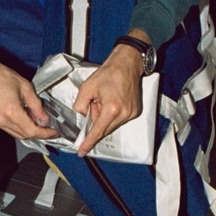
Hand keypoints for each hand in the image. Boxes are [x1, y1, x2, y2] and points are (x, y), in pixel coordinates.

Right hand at [0, 42, 55, 140]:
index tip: (54, 132)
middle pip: (25, 136)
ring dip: (30, 132)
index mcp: (12, 112)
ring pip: (18, 134)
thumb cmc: (1, 76)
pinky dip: (21, 128)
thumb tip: (44, 118)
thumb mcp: (25, 87)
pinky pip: (10, 130)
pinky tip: (27, 120)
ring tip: (40, 124)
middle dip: (39, 134)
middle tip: (50, 128)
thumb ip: (36, 105)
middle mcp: (3, 121)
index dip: (45, 134)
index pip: (32, 131)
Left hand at [73, 40, 145, 154]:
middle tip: (94, 105)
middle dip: (96, 120)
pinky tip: (112, 101)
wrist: (127, 65)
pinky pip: (119, 120)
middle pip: (104, 129)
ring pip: (112, 125)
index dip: (89, 142)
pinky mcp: (135, 112)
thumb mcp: (87, 88)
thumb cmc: (109, 73)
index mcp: (112, 108)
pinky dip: (112, 115)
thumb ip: (80, 106)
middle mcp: (124, 113)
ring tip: (104, 100)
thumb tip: (81, 117)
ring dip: (105, 117)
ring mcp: (131, 114)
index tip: (82, 151)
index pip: (98, 131)